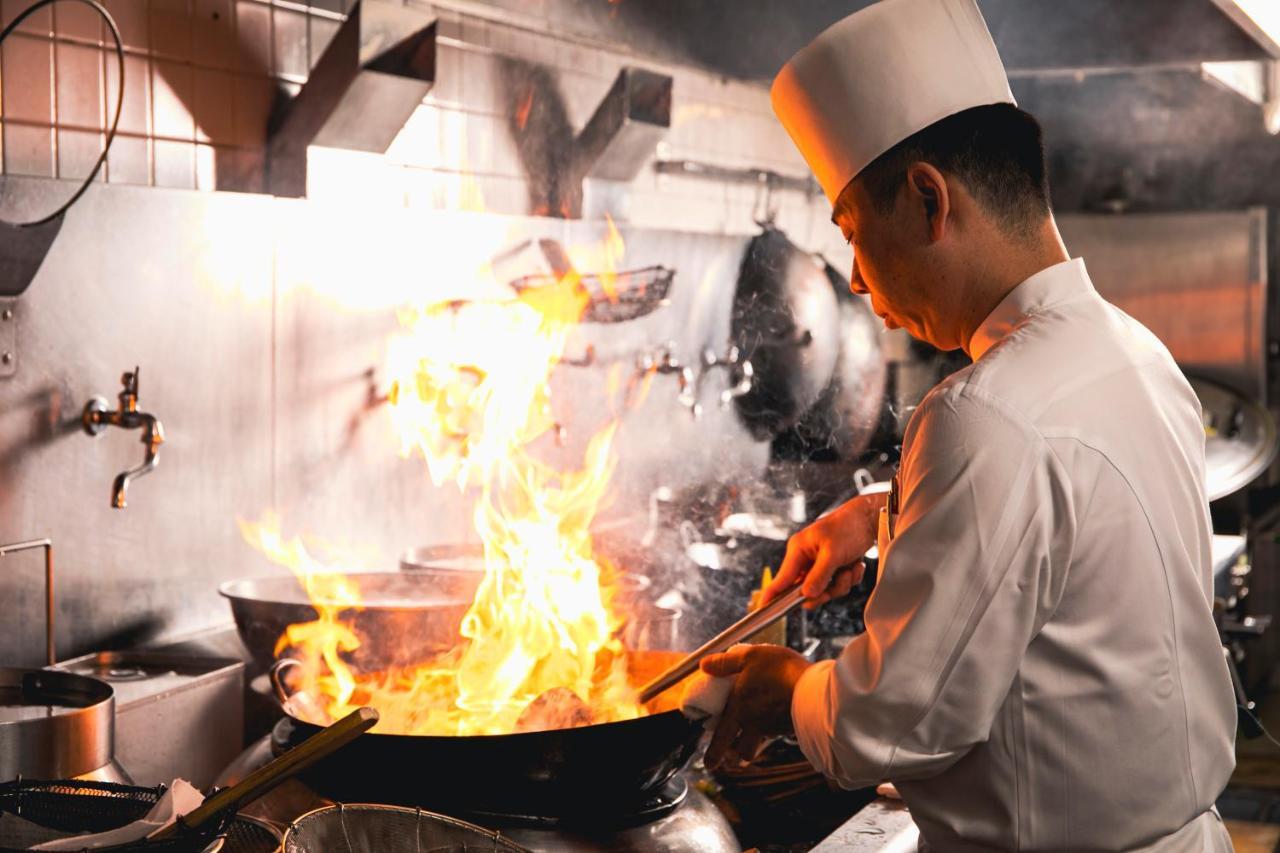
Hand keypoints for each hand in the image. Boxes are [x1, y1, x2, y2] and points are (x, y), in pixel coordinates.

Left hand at [701, 644, 810, 769]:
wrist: (814, 688)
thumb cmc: (780, 672)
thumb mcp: (749, 657)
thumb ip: (726, 663)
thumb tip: (704, 665)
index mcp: (738, 709)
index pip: (720, 739)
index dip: (713, 755)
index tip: (709, 764)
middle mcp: (754, 724)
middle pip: (740, 752)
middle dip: (732, 758)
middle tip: (728, 761)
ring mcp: (773, 728)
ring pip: (759, 746)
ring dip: (752, 747)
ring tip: (750, 742)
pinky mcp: (791, 726)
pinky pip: (778, 734)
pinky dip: (774, 732)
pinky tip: (776, 719)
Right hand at [762, 492, 885, 608]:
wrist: (870, 519)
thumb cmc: (848, 528)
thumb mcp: (833, 554)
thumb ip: (818, 576)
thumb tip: (806, 595)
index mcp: (798, 549)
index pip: (783, 577)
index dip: (773, 592)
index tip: (764, 606)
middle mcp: (806, 557)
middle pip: (806, 589)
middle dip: (826, 589)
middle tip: (838, 581)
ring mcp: (819, 563)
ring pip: (825, 589)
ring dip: (841, 582)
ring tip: (851, 568)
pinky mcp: (833, 567)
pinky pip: (837, 584)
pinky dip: (849, 578)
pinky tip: (856, 565)